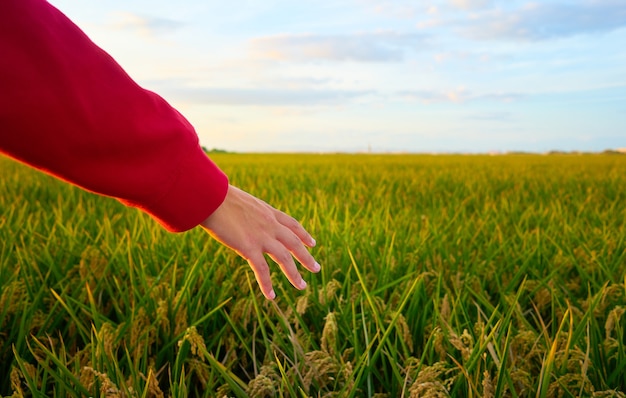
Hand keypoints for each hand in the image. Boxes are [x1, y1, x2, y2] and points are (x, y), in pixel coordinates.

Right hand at [200, 184, 319, 299]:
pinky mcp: (249, 248)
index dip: (304, 235)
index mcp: (268, 212)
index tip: (312, 243)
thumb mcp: (241, 201)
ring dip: (294, 274)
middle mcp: (270, 225)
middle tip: (316, 268)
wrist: (210, 196)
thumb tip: (241, 217)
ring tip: (302, 286)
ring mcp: (261, 237)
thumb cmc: (218, 196)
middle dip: (306, 257)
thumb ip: (248, 212)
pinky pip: (262, 270)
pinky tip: (271, 296)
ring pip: (285, 259)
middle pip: (294, 243)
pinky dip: (267, 284)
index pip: (292, 224)